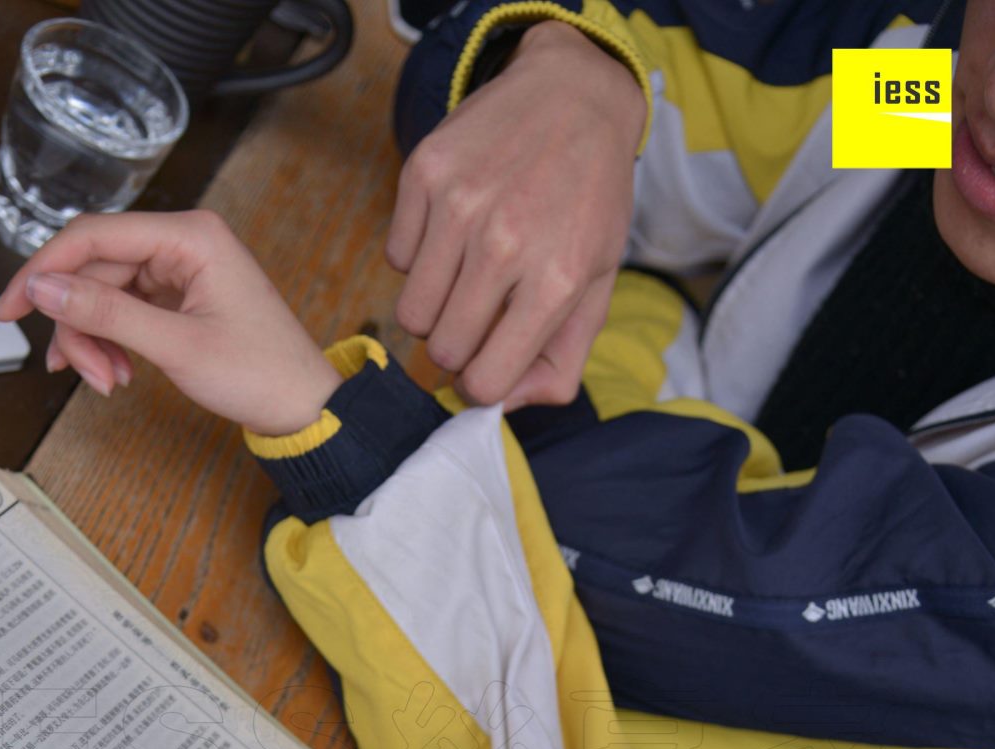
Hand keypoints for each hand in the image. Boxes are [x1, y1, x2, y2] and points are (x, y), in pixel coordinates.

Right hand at [0, 210, 341, 435]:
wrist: (305, 409)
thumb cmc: (261, 374)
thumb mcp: (176, 346)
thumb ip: (107, 312)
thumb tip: (42, 288)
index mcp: (189, 235)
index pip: (92, 236)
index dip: (42, 271)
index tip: (8, 308)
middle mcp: (183, 242)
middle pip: (95, 270)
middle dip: (79, 324)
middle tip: (79, 373)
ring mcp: (181, 269)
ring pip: (105, 294)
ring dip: (94, 339)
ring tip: (107, 382)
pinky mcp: (180, 296)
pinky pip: (126, 309)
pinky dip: (112, 342)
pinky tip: (117, 373)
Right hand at [387, 22, 643, 408]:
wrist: (575, 94)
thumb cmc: (588, 201)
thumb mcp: (597, 286)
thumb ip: (560, 363)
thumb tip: (503, 408)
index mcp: (554, 282)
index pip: (483, 381)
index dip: (481, 383)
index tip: (488, 362)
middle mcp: (504, 244)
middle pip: (442, 350)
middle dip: (458, 346)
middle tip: (480, 314)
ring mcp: (459, 205)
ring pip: (411, 313)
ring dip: (435, 308)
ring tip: (466, 275)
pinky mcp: (424, 173)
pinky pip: (397, 259)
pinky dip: (420, 257)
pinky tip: (454, 231)